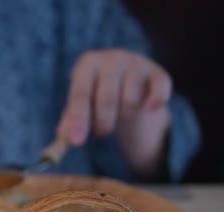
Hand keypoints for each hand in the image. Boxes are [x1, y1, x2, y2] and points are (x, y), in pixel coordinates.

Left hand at [57, 49, 171, 177]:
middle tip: (101, 133)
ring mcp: (137, 63)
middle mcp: (112, 58)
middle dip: (103, 123)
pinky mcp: (158, 72)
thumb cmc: (96, 94)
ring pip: (130, 101)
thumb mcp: (81, 104)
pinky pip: (159, 93)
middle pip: (106, 99)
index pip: (81, 94)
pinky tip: (147, 110)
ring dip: (124, 117)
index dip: (78, 119)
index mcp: (87, 63)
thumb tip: (64, 138)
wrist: (128, 80)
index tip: (77, 142)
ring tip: (119, 114)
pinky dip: (154, 104)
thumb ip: (70, 121)